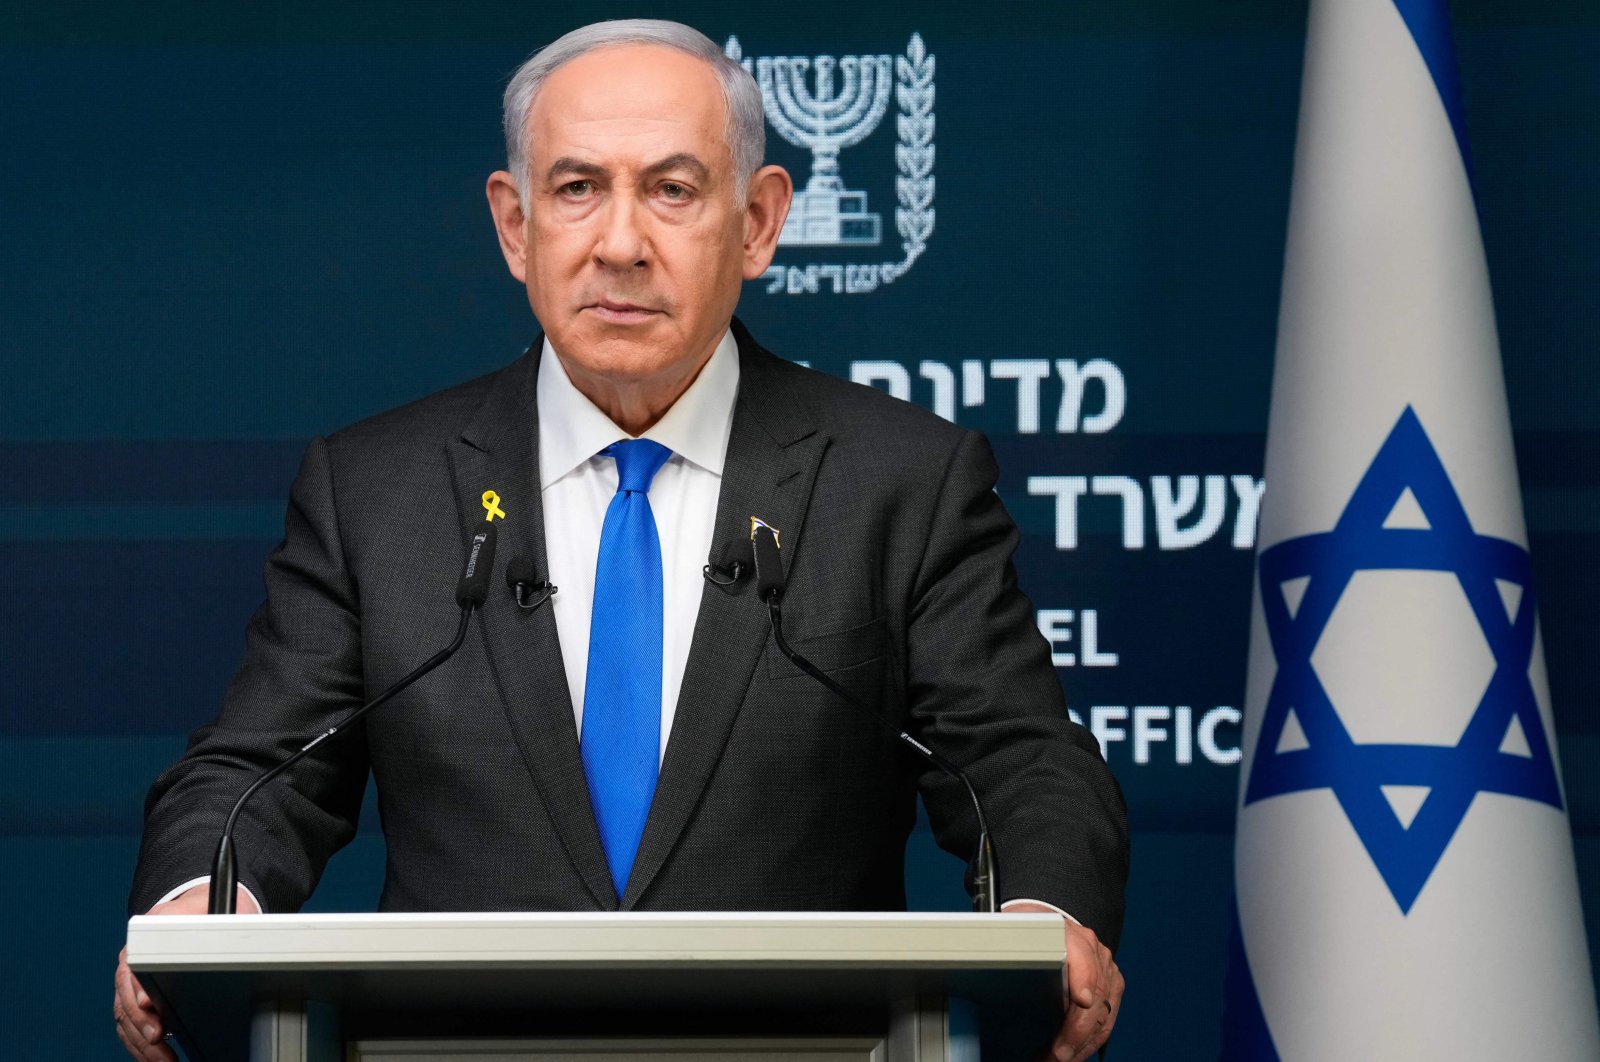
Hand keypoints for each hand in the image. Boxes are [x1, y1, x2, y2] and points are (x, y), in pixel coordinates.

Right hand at [115, 883, 259, 1060]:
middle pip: (126, 999)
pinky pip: (132, 1027)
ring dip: (142, 1043)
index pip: (132, 967)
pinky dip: (141, 1046)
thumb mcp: (206, 907)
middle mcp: (130, 964)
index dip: (138, 988)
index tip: (147, 1003)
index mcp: (142, 938)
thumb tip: (220, 936)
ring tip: (162, 1059)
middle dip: (141, 1023)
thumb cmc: (201, 910)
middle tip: (157, 1039)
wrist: (196, 908)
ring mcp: (132, 984)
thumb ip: (209, 922)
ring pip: (127, 1019)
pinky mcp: (138, 1001)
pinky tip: (157, 1058)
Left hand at [1002, 902, 1122, 1061]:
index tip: (1081, 1002)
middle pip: (1096, 996)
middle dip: (1077, 1032)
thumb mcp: (1014, 933)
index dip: (1083, 981)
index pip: (1083, 959)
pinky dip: (1089, 1040)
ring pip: (1104, 1014)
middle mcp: (1094, 951)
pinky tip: (1072, 1053)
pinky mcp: (1111, 984)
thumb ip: (1010, 949)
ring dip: (1082, 1044)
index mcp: (1070, 936)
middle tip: (1056, 1055)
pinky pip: (1107, 1019)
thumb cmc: (1027, 930)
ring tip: (1059, 1059)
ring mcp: (1106, 969)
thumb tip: (992, 970)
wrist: (1045, 919)